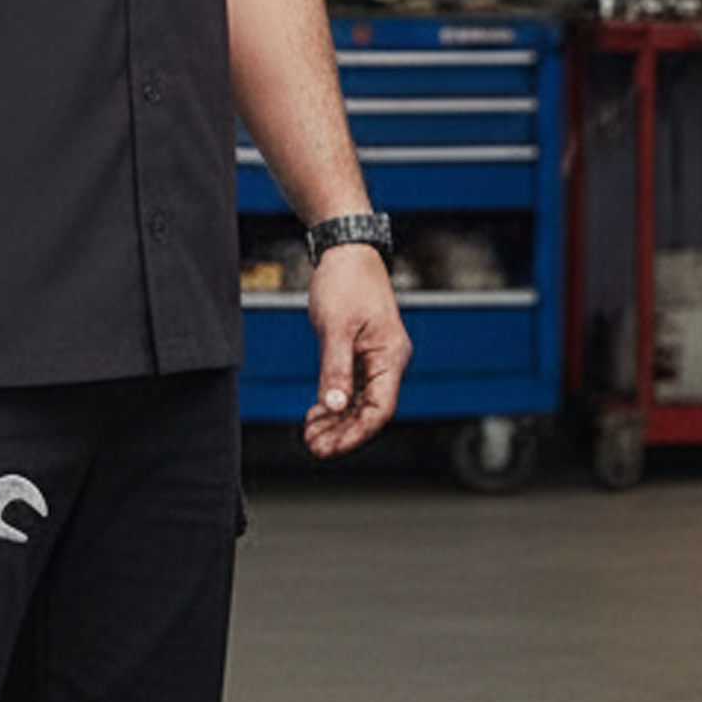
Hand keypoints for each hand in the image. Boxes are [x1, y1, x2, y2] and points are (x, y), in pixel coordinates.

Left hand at [302, 239, 411, 458]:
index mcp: (390, 356)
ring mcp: (376, 359)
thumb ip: (336, 368)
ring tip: (310, 437)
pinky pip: (353, 389)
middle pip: (370, 411)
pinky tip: (315, 415)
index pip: (380, 409)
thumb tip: (335, 406)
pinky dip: (335, 404)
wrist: (348, 252)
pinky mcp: (362, 354)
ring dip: (337, 423)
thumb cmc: (346, 282)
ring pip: (360, 403)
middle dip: (343, 434)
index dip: (356, 434)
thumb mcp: (336, 327)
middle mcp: (388, 361)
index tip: (331, 449)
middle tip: (314, 448)